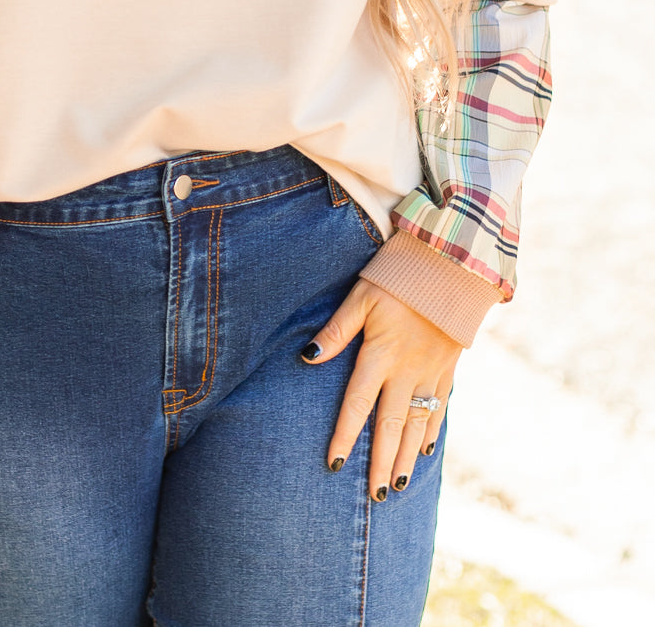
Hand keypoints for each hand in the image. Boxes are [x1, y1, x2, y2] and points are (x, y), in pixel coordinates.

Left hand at [301, 279, 461, 500]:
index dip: (346, 436)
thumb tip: (309, 356)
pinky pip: (440, 406)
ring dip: (407, 456)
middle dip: (382, 462)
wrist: (452, 265)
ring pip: (418, 424)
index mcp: (381, 354)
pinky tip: (425, 450)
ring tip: (398, 487)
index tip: (336, 465)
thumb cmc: (399, 276)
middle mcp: (407, 370)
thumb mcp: (361, 296)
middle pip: (391, 425)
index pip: (358, 404)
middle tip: (376, 496)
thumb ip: (337, 330)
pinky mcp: (449, 366)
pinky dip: (432, 430)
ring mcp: (431, 371)